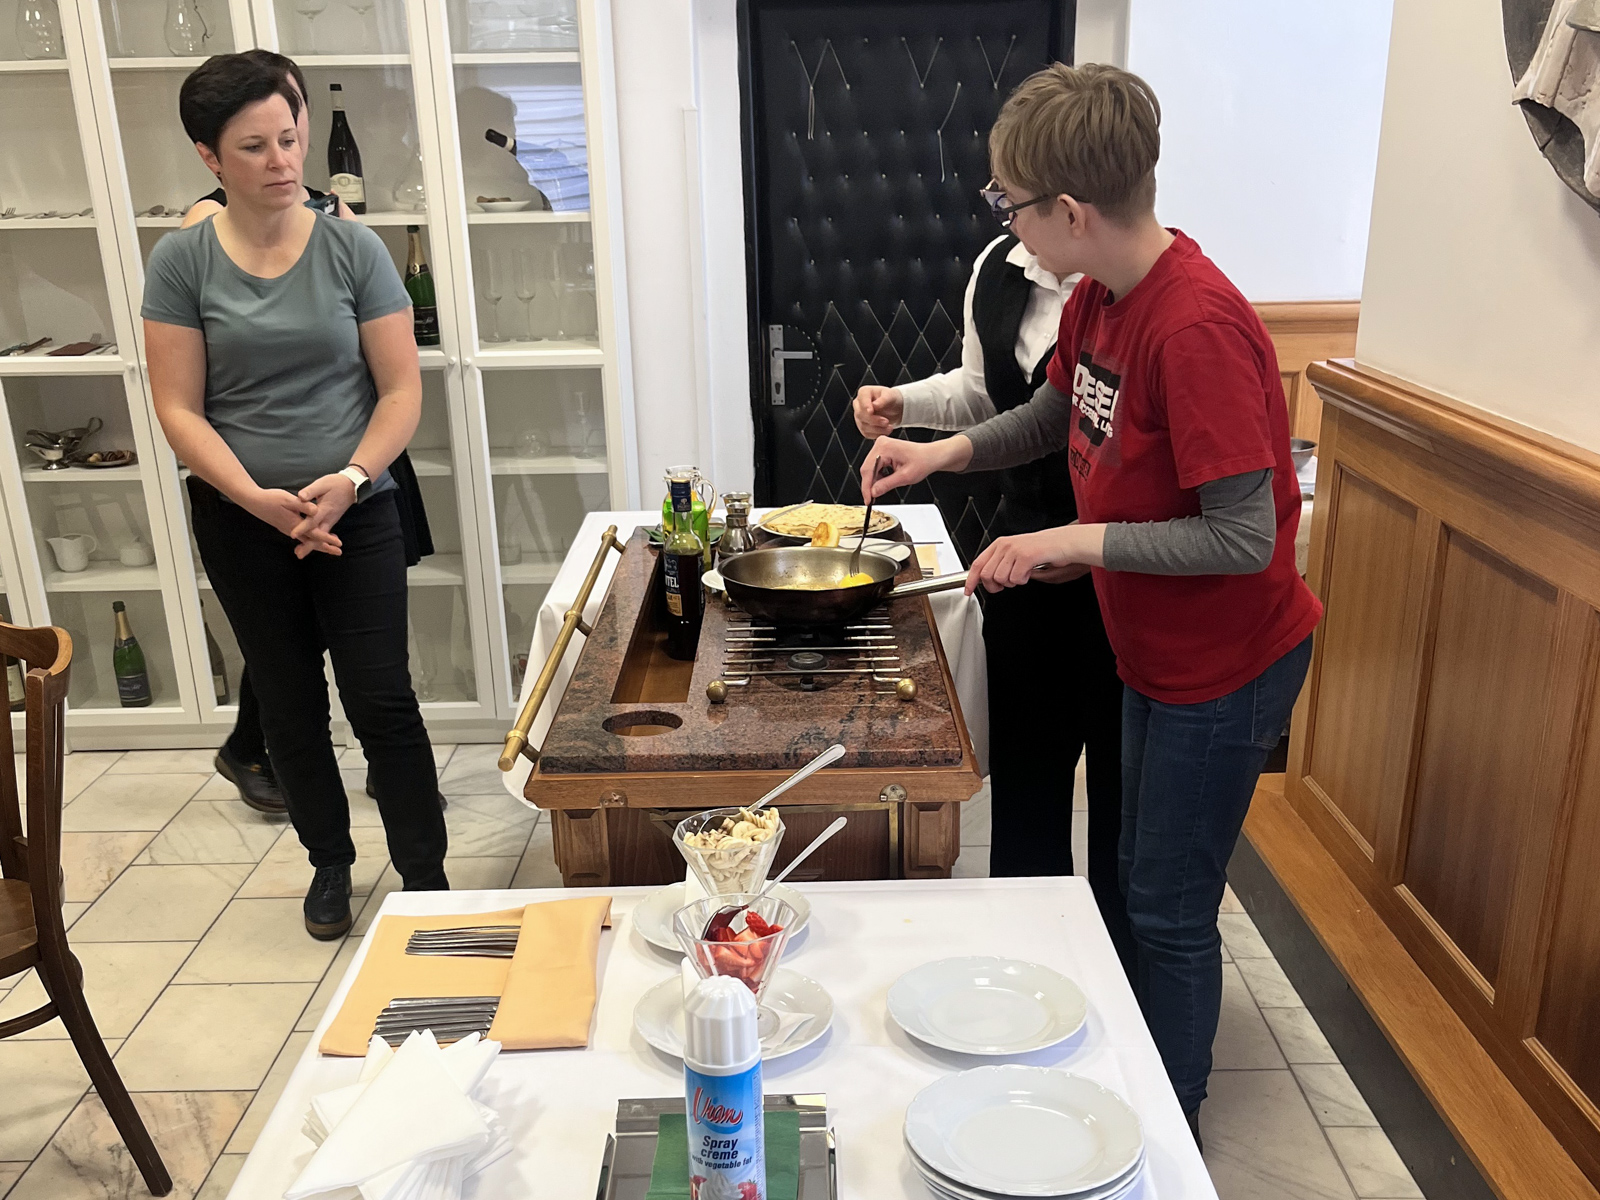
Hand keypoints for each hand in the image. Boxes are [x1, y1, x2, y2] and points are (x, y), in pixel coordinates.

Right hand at [242, 486, 342, 558]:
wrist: (253, 502)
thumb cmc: (270, 499)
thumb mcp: (288, 499)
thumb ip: (302, 505)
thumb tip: (316, 510)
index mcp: (295, 524)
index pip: (315, 534)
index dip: (327, 539)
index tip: (339, 544)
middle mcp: (292, 530)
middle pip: (312, 542)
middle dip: (326, 547)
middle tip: (339, 552)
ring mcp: (288, 530)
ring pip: (306, 540)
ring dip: (318, 544)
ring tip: (330, 547)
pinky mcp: (285, 527)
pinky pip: (301, 537)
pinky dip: (310, 540)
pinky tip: (314, 538)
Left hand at [291, 474, 357, 558]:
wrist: (352, 487)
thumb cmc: (336, 484)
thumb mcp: (323, 484)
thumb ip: (311, 491)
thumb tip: (300, 497)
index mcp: (325, 508)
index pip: (312, 520)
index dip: (303, 528)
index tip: (293, 535)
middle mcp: (329, 518)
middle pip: (318, 535)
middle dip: (309, 545)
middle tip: (298, 554)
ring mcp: (331, 521)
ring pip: (321, 537)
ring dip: (311, 546)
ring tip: (299, 553)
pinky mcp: (330, 521)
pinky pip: (323, 534)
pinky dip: (316, 542)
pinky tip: (308, 546)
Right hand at [853, 385, 902, 436]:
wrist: (893, 409)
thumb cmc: (891, 399)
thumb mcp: (890, 396)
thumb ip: (883, 400)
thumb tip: (874, 405)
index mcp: (864, 393)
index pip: (862, 400)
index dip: (865, 406)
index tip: (871, 411)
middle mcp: (858, 405)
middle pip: (860, 414)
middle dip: (874, 420)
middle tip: (886, 422)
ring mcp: (859, 417)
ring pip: (863, 426)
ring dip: (877, 429)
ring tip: (890, 427)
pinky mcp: (862, 427)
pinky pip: (866, 433)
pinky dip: (877, 434)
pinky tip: (886, 430)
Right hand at [859, 435, 971, 501]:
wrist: (932, 456)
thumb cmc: (923, 461)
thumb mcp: (905, 477)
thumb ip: (887, 485)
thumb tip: (873, 492)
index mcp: (884, 447)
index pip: (868, 470)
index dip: (866, 487)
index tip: (867, 499)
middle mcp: (881, 444)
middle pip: (867, 468)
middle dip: (870, 485)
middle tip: (872, 498)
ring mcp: (881, 446)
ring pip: (870, 468)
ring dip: (875, 480)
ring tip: (884, 488)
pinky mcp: (883, 450)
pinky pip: (875, 465)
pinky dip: (879, 476)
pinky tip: (886, 481)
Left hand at [965, 526, 1100, 594]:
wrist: (1062, 543)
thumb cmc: (1042, 549)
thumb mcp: (1015, 554)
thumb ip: (1000, 563)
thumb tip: (986, 579)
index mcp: (1000, 544)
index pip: (977, 564)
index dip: (971, 581)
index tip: (968, 591)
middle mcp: (1004, 545)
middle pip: (987, 575)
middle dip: (995, 586)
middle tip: (1008, 583)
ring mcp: (1014, 550)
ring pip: (1000, 579)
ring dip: (1012, 582)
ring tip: (1022, 574)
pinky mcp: (1025, 556)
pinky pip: (1015, 579)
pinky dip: (1023, 580)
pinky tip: (1029, 572)